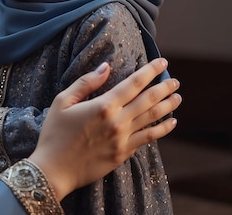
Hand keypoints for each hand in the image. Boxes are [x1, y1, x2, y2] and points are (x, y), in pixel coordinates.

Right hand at [28, 58, 180, 200]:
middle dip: (164, 88)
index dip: (150, 71)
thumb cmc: (54, 133)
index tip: (162, 63)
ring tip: (177, 97)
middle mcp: (117, 122)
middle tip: (175, 81)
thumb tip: (106, 67)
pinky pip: (149, 138)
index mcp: (103, 106)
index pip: (133, 84)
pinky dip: (163, 129)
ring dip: (168, 106)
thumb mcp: (62, 101)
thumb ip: (86, 83)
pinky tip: (171, 123)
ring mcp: (123, 139)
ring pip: (152, 119)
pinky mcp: (123, 153)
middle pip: (148, 100)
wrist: (54, 169)